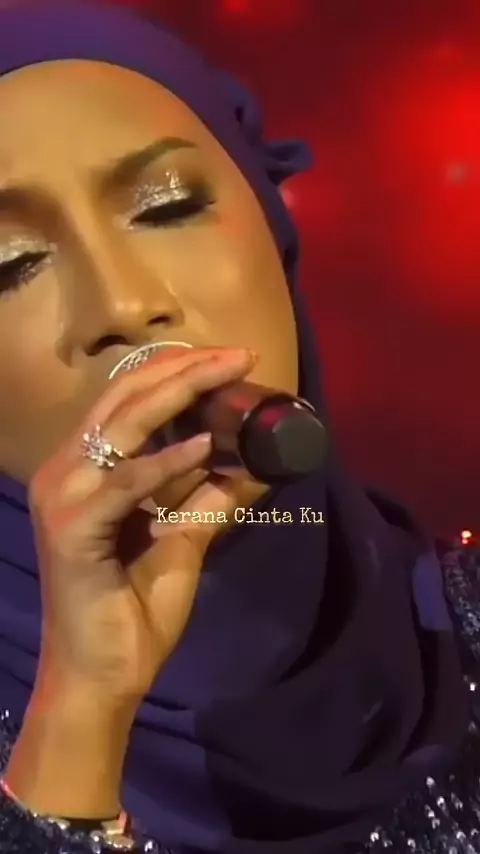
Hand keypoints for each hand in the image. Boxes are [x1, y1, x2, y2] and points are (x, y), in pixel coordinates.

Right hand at [28, 346, 254, 702]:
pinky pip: (125, 483)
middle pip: (127, 397)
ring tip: (230, 376)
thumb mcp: (183, 540)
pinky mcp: (71, 527)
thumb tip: (257, 466)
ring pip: (124, 425)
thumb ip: (209, 499)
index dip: (180, 372)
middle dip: (187, 369)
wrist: (103, 674)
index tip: (234, 360)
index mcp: (88, 469)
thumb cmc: (134, 609)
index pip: (130, 399)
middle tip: (240, 356)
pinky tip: (204, 445)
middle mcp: (66, 469)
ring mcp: (63, 495)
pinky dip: (165, 462)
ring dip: (180, 395)